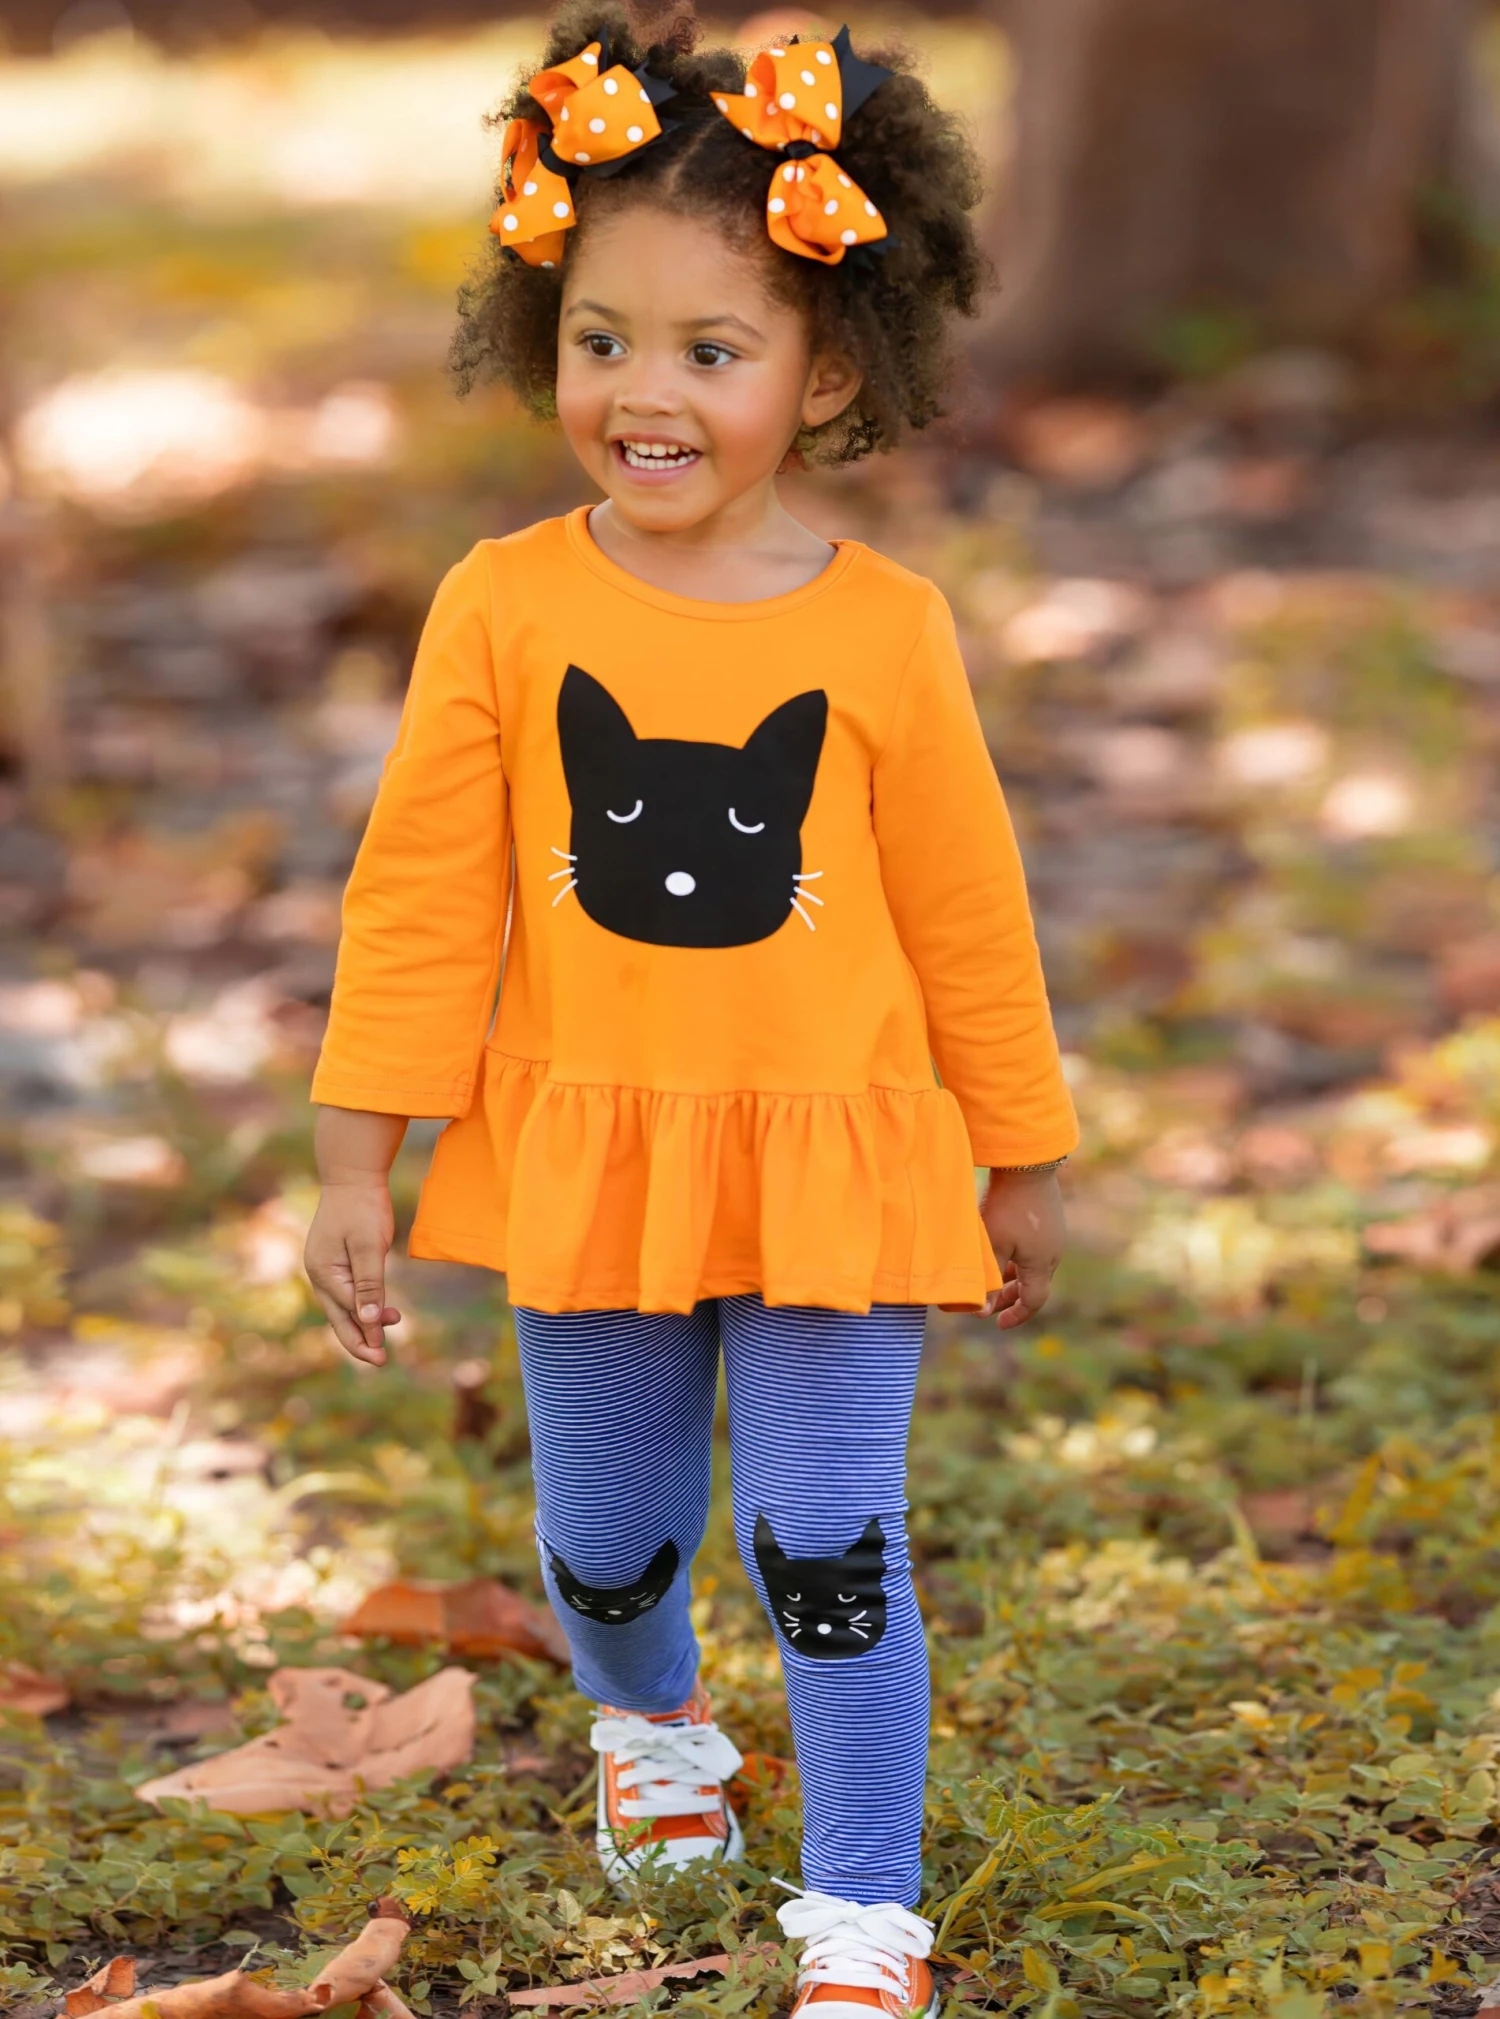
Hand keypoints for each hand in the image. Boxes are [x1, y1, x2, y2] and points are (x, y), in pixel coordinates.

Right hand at [304, 1180, 401, 1365]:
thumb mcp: (368, 1246)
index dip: (365, 1333)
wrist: (353, 1176)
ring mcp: (326, 1269)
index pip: (346, 1312)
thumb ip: (369, 1285)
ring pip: (344, 1307)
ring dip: (365, 1322)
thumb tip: (368, 1322)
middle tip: (380, 1361)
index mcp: (322, 1272)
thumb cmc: (362, 1208)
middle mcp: (319, 1275)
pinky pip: (349, 1292)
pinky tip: (384, 1311)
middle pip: (338, 1317)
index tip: (383, 1352)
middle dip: (359, 1340)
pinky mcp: (338, 1262)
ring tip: (394, 1325)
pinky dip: (365, 1305)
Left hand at [980, 1168, 1065, 1330]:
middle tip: (992, 1306)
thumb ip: (988, 1280)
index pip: (1034, 1301)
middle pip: (1034, 1285)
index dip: (1016, 1315)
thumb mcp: (993, 1246)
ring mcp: (1054, 1234)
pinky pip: (1036, 1248)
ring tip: (995, 1279)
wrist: (1028, 1164)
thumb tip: (981, 1312)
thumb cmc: (1007, 1207)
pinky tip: (1004, 1249)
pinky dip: (1019, 1258)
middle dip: (1011, 1298)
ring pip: (1034, 1266)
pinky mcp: (1050, 1219)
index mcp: (1041, 1264)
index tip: (998, 1323)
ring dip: (1015, 1277)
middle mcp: (1053, 1252)